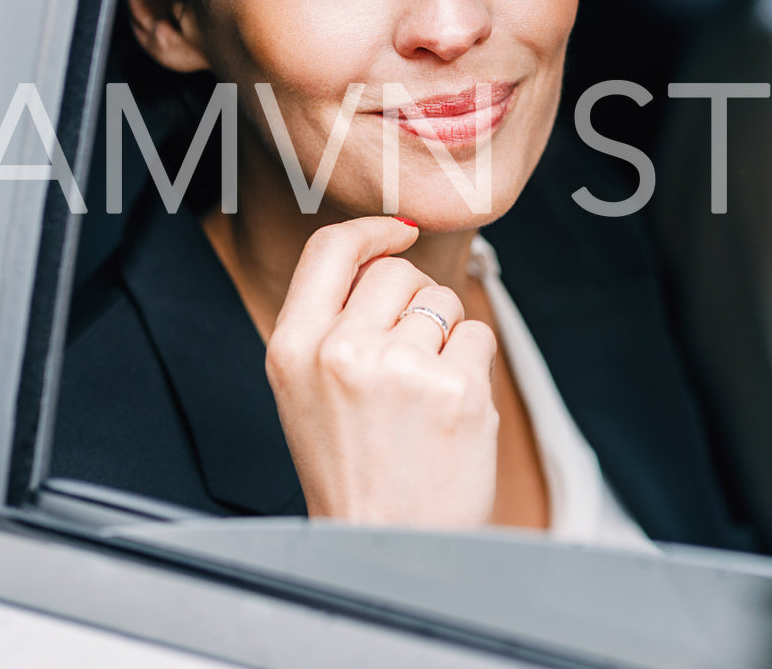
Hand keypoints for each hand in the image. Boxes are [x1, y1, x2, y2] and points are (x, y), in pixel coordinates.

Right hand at [265, 216, 498, 526]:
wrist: (384, 542)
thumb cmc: (349, 467)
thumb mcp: (304, 390)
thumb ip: (331, 321)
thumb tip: (385, 249)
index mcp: (294, 349)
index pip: (331, 250)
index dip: (372, 230)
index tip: (399, 233)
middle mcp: (342, 352)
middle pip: (398, 273)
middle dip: (415, 301)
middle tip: (410, 356)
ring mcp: (401, 369)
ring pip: (444, 302)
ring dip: (446, 335)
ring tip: (424, 393)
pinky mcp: (456, 389)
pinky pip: (478, 335)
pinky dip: (473, 364)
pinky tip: (450, 407)